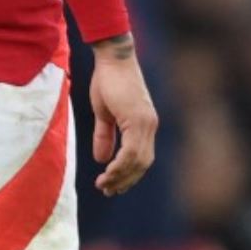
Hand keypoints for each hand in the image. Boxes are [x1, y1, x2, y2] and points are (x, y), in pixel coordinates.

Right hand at [89, 34, 157, 196]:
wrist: (113, 58)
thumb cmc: (107, 80)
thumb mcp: (103, 111)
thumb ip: (104, 135)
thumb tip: (101, 159)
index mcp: (143, 125)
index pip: (140, 158)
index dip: (127, 174)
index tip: (111, 185)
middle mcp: (149, 126)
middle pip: (142, 164)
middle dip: (125, 180)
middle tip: (108, 191)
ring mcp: (146, 123)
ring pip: (138, 160)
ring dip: (121, 176)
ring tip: (105, 185)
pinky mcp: (138, 119)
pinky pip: (132, 150)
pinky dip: (121, 164)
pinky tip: (108, 171)